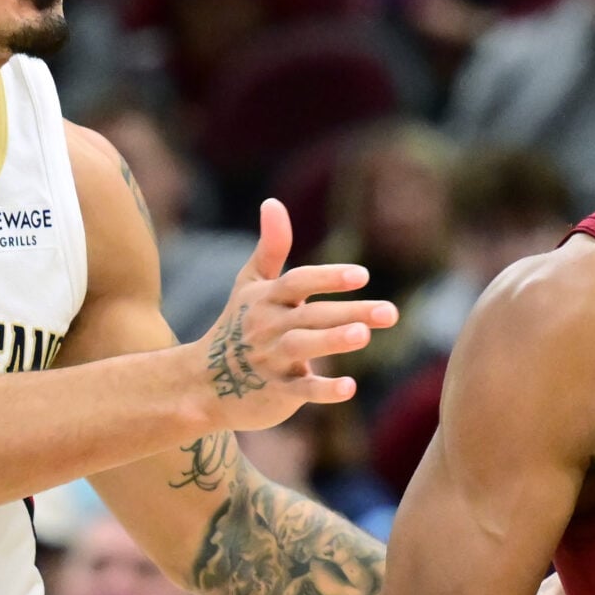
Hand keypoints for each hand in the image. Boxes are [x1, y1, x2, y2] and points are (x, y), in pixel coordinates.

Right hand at [194, 200, 396, 431]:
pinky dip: (324, 390)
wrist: (203, 382)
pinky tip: (349, 388)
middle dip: (349, 312)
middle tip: (391, 312)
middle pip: (310, 316)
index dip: (327, 278)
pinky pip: (300, 390)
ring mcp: (271, 360)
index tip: (362, 276)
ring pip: (302, 347)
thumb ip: (270, 247)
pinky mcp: (276, 392)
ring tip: (363, 335)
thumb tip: (272, 202)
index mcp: (265, 299)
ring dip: (332, 341)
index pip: (297, 283)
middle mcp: (268, 326)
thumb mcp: (251, 284)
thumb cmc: (238, 324)